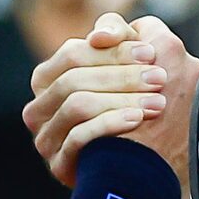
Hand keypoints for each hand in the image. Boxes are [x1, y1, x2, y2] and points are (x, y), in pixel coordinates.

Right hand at [22, 12, 197, 194]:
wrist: (137, 165)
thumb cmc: (130, 104)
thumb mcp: (125, 64)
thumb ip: (116, 36)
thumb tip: (100, 34)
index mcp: (48, 78)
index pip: (73, 53)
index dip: (112, 51)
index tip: (150, 53)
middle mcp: (39, 107)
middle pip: (73, 80)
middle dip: (120, 76)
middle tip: (159, 77)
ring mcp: (46, 138)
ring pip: (76, 106)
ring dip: (119, 99)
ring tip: (156, 101)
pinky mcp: (59, 165)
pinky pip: (78, 138)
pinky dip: (109, 124)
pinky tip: (137, 119)